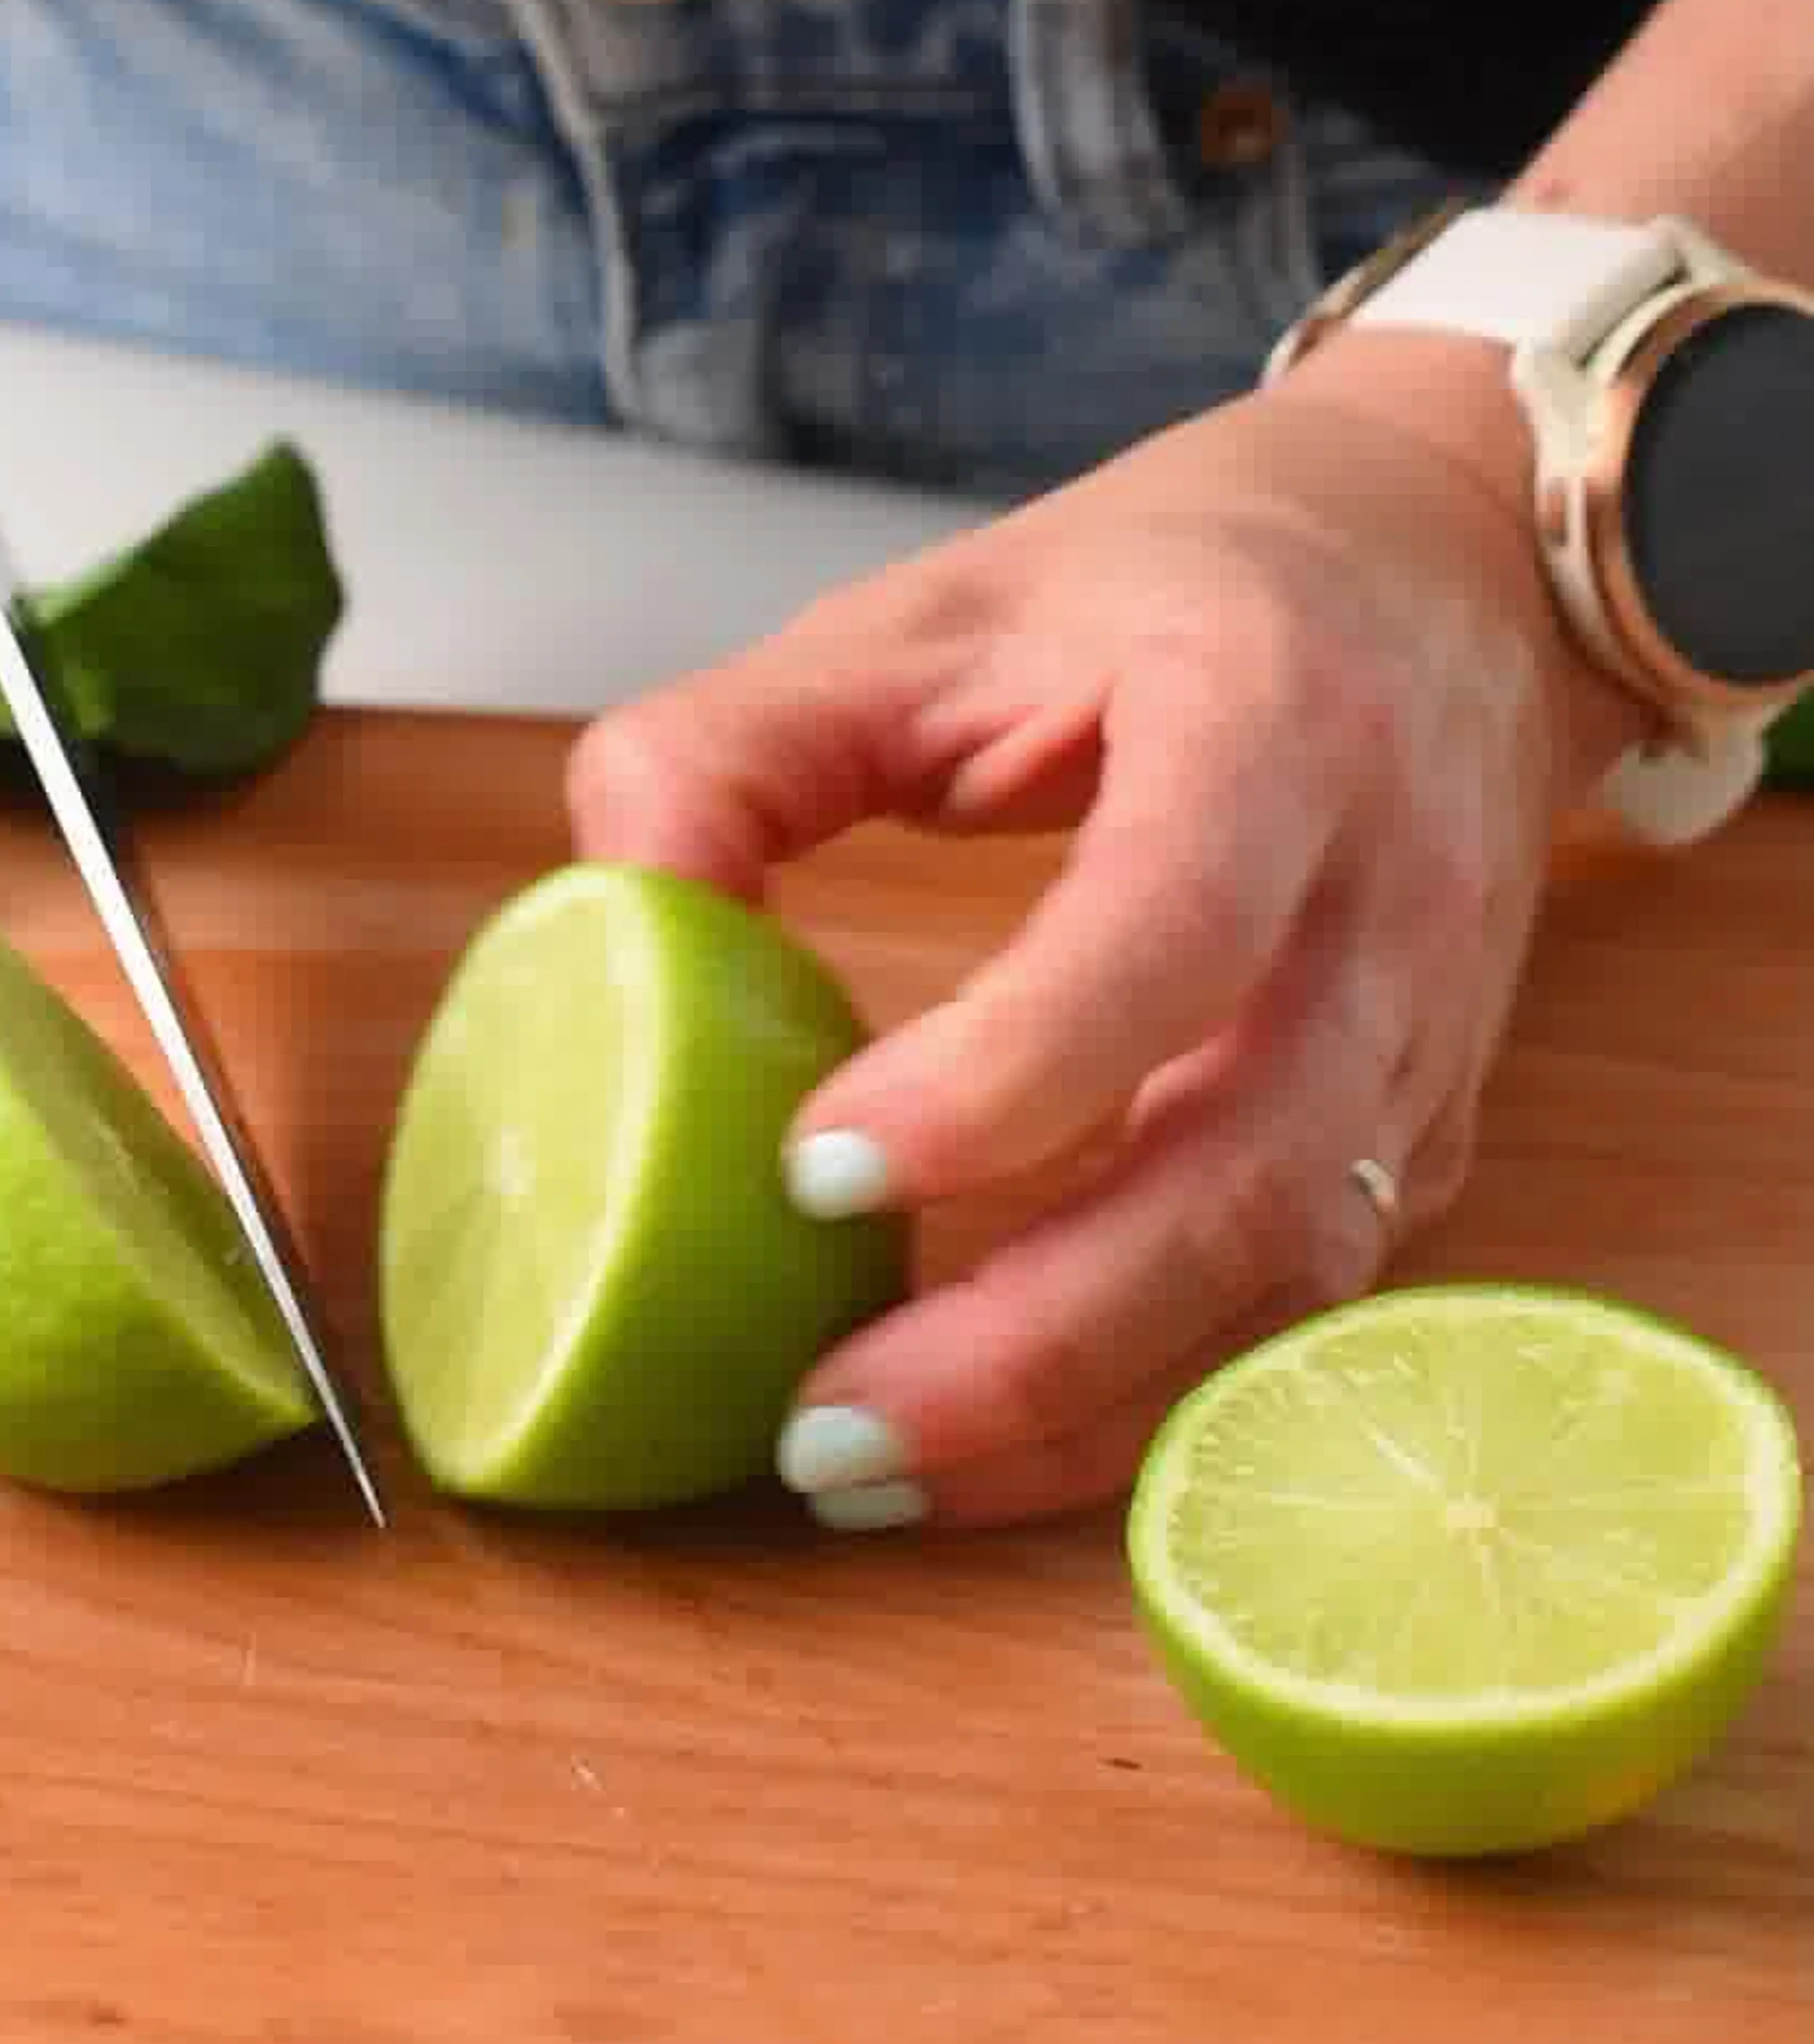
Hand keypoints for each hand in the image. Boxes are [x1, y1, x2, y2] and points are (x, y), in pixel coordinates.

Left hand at [567, 340, 1642, 1531]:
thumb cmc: (1167, 589)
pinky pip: (1300, 1310)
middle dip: (1034, 1338)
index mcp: (1269, 718)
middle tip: (824, 1430)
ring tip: (866, 1473)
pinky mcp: (1429, 1134)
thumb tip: (601, 930)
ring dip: (1081, 1412)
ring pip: (1287, 1281)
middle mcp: (1388, 898)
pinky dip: (1142, 1402)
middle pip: (1251, 1170)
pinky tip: (981, 1445)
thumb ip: (735, 751)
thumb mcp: (928, 614)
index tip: (815, 1168)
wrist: (1441, 570)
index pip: (1172, 927)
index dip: (1009, 1071)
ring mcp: (1430, 1036)